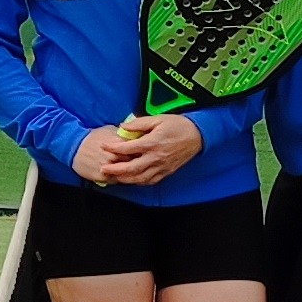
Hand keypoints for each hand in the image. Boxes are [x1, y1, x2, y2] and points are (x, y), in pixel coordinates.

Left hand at [76, 113, 202, 187]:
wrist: (197, 135)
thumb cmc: (178, 125)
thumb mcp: (158, 119)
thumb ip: (139, 123)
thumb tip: (123, 127)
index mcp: (152, 143)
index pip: (128, 148)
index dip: (113, 147)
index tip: (104, 145)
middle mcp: (156, 157)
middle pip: (131, 168)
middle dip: (115, 169)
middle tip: (103, 168)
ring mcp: (161, 166)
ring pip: (140, 178)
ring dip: (125, 179)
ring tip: (114, 176)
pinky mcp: (166, 172)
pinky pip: (150, 181)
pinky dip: (139, 182)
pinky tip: (131, 179)